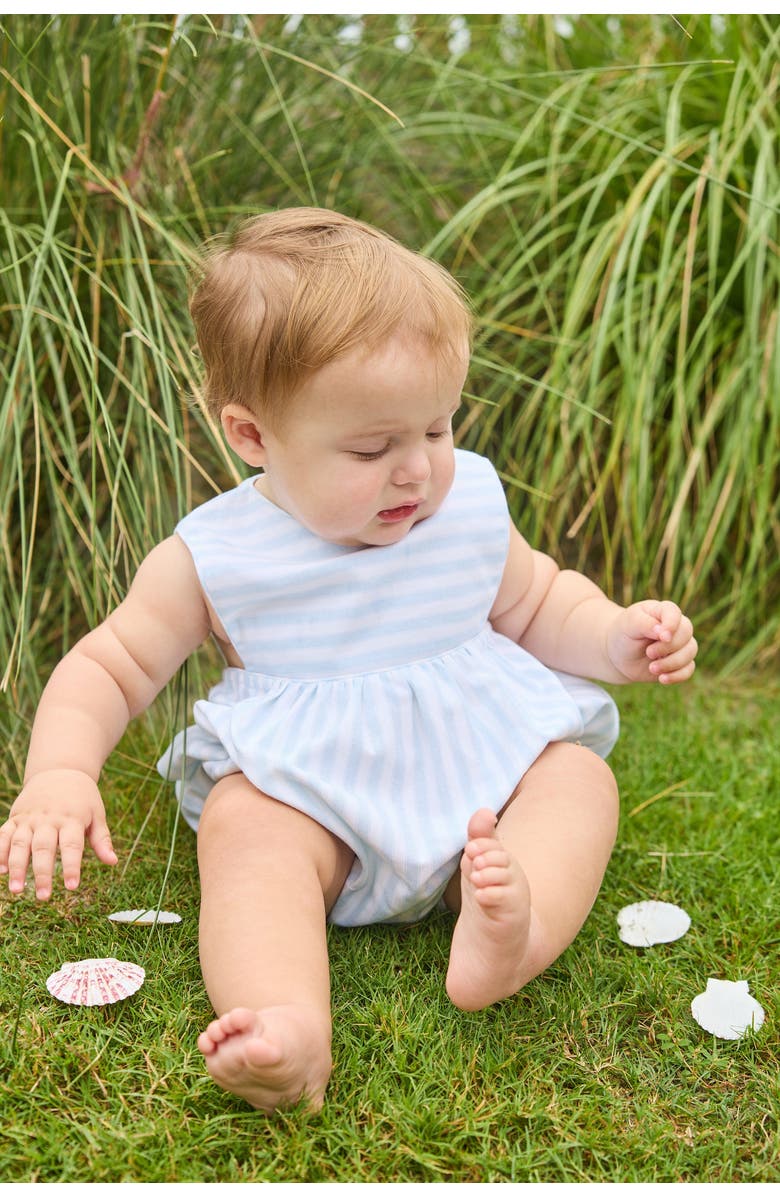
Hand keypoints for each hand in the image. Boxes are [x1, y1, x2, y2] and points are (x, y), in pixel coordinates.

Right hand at [0, 770, 116, 899]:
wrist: (60, 769)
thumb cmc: (82, 798)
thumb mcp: (96, 814)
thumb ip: (101, 839)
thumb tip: (113, 862)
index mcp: (71, 818)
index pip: (72, 845)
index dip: (71, 866)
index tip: (72, 887)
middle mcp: (48, 819)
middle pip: (43, 848)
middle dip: (42, 873)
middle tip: (44, 897)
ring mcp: (29, 818)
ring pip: (20, 844)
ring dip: (17, 867)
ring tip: (17, 891)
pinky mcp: (16, 817)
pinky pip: (4, 835)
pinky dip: (0, 852)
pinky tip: (0, 871)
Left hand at [607, 600, 697, 684]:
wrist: (618, 655)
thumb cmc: (623, 634)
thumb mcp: (629, 625)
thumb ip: (645, 624)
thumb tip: (664, 632)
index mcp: (662, 611)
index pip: (674, 613)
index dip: (671, 625)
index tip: (662, 637)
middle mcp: (676, 626)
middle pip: (686, 633)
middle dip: (668, 646)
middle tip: (649, 653)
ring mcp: (680, 645)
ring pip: (690, 651)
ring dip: (672, 663)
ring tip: (652, 668)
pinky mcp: (679, 663)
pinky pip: (689, 669)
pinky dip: (677, 675)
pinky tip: (662, 679)